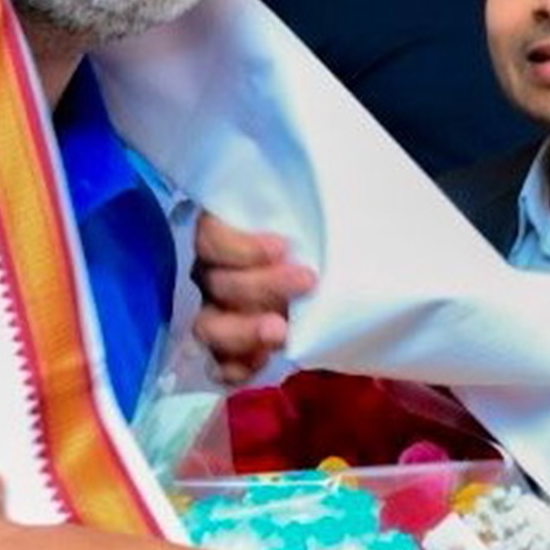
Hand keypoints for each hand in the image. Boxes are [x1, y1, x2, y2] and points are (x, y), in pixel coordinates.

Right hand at [190, 212, 315, 384]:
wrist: (330, 280)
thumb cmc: (319, 236)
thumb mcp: (316, 211)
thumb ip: (313, 202)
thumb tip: (341, 181)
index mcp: (226, 235)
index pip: (210, 237)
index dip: (240, 245)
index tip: (282, 245)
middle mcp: (214, 274)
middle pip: (216, 283)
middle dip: (261, 285)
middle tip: (306, 282)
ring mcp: (218, 313)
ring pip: (209, 327)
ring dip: (243, 331)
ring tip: (281, 332)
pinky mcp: (231, 349)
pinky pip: (219, 365)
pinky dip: (238, 368)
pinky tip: (263, 363)